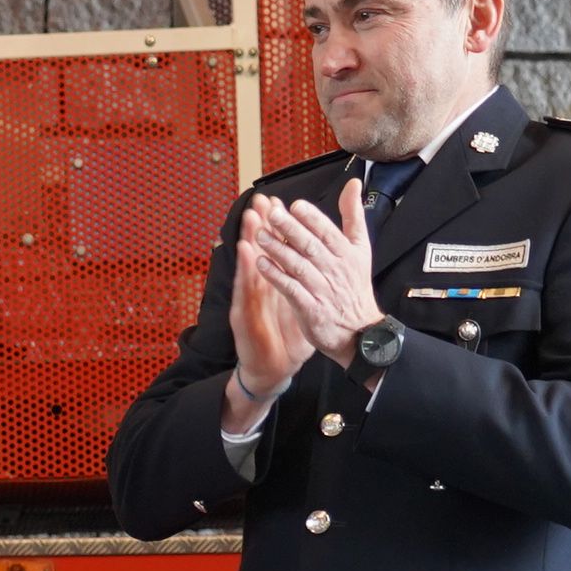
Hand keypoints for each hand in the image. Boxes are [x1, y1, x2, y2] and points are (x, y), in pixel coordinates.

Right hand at [226, 217, 310, 413]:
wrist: (274, 369)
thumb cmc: (286, 338)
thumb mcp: (303, 306)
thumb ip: (310, 283)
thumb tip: (325, 263)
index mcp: (277, 284)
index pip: (276, 250)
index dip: (275, 227)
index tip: (277, 202)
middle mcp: (261, 289)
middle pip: (259, 253)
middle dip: (260, 225)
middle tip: (260, 201)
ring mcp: (251, 301)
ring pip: (249, 266)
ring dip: (249, 240)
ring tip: (250, 217)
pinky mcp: (245, 317)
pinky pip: (246, 291)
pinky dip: (246, 271)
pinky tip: (246, 254)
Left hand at [254, 179, 379, 364]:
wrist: (359, 331)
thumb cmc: (355, 286)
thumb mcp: (361, 248)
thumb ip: (353, 215)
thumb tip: (353, 184)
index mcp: (347, 253)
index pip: (328, 231)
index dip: (312, 218)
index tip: (295, 205)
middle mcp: (335, 269)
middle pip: (310, 245)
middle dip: (290, 229)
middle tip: (271, 215)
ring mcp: (322, 290)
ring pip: (298, 266)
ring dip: (278, 250)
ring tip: (260, 236)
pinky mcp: (311, 309)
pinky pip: (291, 290)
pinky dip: (276, 276)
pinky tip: (261, 265)